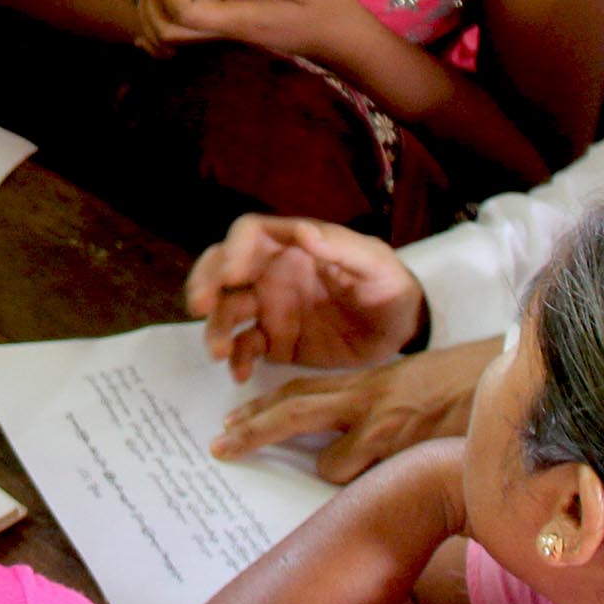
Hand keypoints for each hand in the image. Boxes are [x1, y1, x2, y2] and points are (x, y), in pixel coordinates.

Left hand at [147, 0, 362, 63]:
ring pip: (176, 33)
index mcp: (241, 19)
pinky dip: (177, 9)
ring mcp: (231, 31)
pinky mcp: (236, 26)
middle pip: (169, 30)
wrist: (344, 40)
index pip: (185, 12)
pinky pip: (193, 27)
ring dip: (163, 3)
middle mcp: (229, 30)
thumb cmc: (329, 9)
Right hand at [188, 213, 426, 375]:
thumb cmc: (391, 288)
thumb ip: (341, 247)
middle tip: (199, 307)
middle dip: (205, 283)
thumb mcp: (375, 264)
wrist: (404, 334)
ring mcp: (270, 308)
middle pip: (222, 268)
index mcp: (293, 246)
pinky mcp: (274, 341)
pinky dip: (236, 359)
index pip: (249, 234)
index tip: (234, 275)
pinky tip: (240, 372)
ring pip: (226, 310)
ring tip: (220, 352)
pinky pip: (244, 347)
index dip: (234, 250)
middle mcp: (272, 272)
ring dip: (215, 328)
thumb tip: (303, 231)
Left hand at [213, 341, 496, 482]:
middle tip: (219, 445)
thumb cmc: (474, 391)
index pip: (304, 391)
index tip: (235, 418)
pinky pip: (372, 482)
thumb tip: (356, 450)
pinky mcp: (412, 450)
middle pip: (294, 410)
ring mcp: (389, 426)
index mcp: (372, 383)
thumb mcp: (417, 393)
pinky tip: (374, 504)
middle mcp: (371, 399)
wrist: (522, 379)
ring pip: (330, 462)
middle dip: (252, 429)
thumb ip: (383, 416)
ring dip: (326, 478)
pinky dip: (367, 495)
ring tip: (334, 488)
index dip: (265, 406)